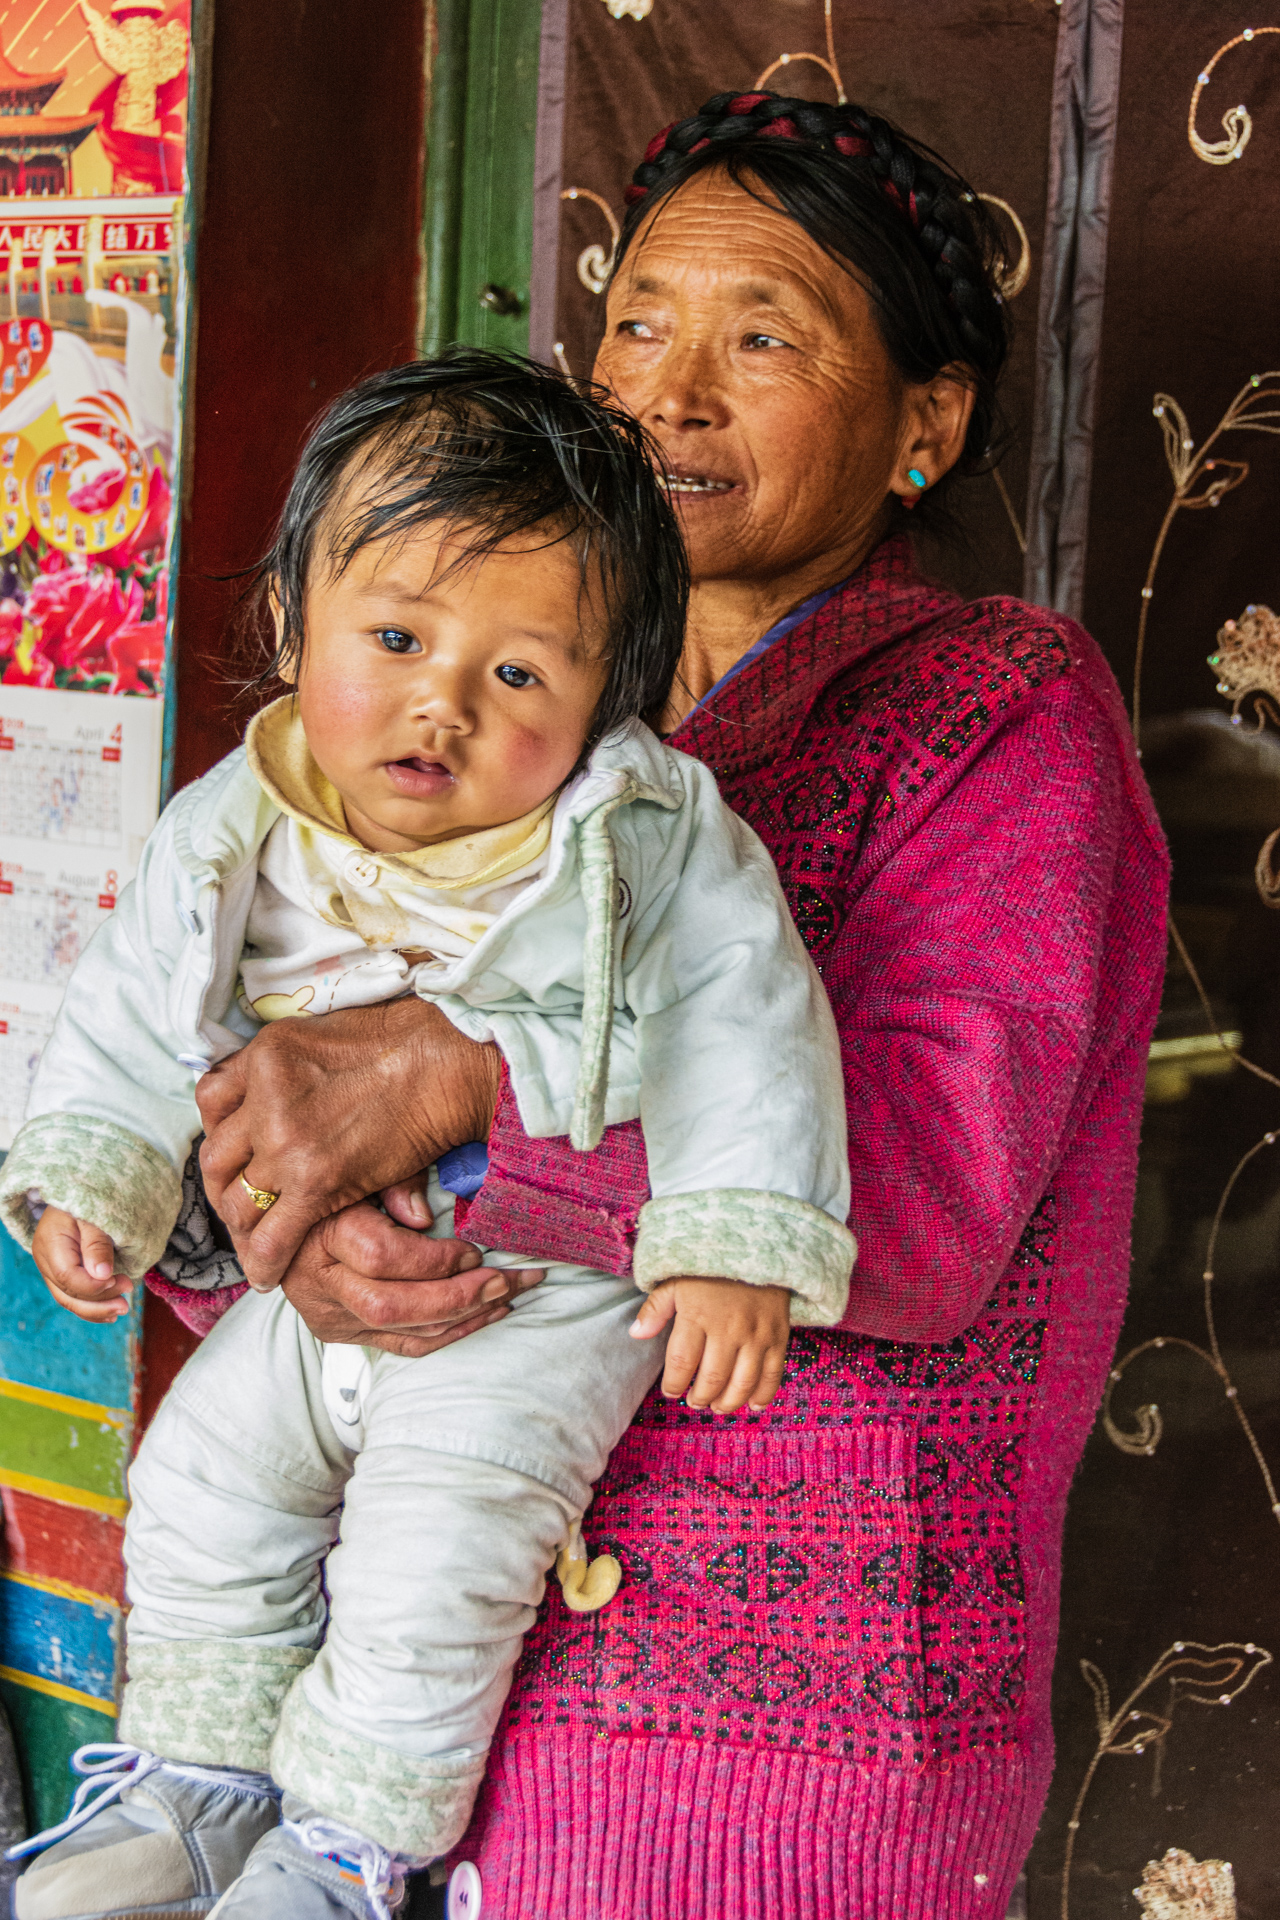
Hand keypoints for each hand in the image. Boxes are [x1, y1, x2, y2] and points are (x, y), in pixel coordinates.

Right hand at [31, 1208, 132, 1324]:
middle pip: (67, 1293)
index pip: (68, 1277)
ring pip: (69, 1299)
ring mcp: (51, 1268)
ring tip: (122, 1310)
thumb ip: (97, 1243)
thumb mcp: (95, 1215)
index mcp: (51, 1242)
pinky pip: (73, 1295)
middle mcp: (45, 1259)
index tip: (120, 1281)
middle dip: (99, 1302)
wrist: (77, 1193)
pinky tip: (110, 1313)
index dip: (94, 1286)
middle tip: (127, 1302)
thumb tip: (102, 1274)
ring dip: (96, 1310)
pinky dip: (91, 1306)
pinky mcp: (61, 1272)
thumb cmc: (89, 1199)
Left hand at [196, 998, 500, 1290]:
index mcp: (263, 1056)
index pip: (211, 1101)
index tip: (236, 1150)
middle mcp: (264, 1099)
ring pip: (238, 1200)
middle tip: (244, 1200)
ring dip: (244, 1222)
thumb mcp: (326, 1038)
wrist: (446, 1063)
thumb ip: (295, 1077)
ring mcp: (285, 1142)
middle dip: (226, 1184)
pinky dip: (265, 1261)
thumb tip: (280, 1108)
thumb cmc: (403, 1043)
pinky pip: (274, 1235)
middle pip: (216, 1158)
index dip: (222, 1132)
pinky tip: (265, 1276)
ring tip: (255, 1235)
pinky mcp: (315, 1183)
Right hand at [280, 1199, 542, 1356]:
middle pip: (392, 1305)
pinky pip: (403, 1346)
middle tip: (507, 1280)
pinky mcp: (341, 1333)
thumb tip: (423, 1216)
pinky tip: (485, 1315)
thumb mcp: (362, 1169)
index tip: (474, 1249)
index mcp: (318, 1232)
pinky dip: (450, 1333)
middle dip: (459, 1297)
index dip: (436, 1259)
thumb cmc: (337, 1182)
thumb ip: (394, 1182)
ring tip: (509, 1294)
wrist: (284, 1219)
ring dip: (466, 1317)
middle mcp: (317, 1282)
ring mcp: (328, 1314)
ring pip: (403, 1332)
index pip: (381, 1256)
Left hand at [631, 1276, 790, 1411]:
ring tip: (717, 1406)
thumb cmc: (710, 1268)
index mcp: (698, 1314)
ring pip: (741, 1383)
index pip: (682, 1363)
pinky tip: (752, 1405)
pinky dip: (763, 1395)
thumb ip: (656, 1309)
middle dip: (700, 1398)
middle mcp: (728, 1328)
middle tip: (694, 1402)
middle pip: (712, 1379)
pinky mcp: (778, 1335)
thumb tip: (636, 1335)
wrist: (757, 1246)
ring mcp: (756, 1334)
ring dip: (727, 1402)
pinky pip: (772, 1374)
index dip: (674, 1384)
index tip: (671, 1391)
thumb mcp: (676, 1280)